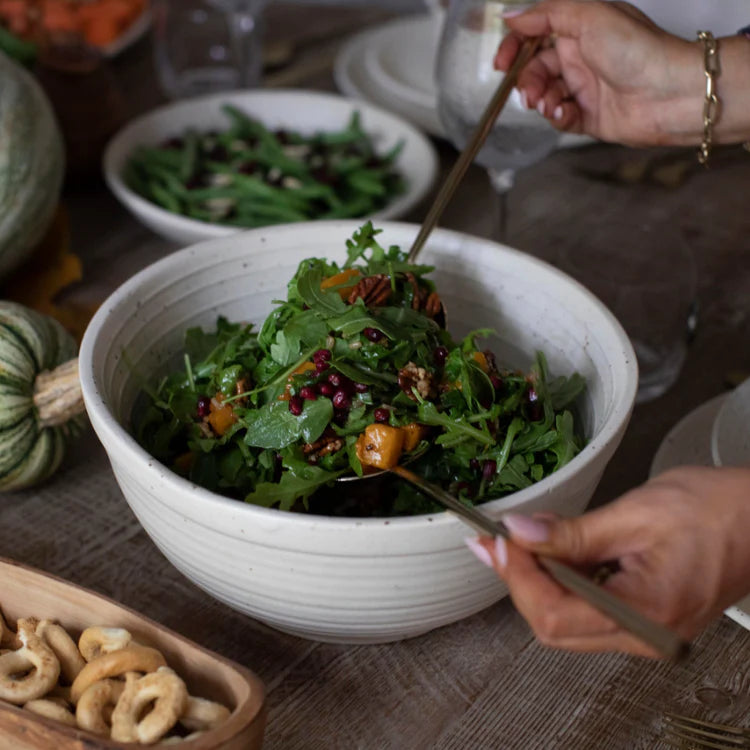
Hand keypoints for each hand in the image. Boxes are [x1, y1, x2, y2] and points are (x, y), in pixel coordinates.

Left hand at [467, 466, 749, 656]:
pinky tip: (550, 552)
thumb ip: (572, 531)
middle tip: (499, 540)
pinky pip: (587, 612)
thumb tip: (519, 532)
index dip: (517, 577)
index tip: (499, 541)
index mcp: (646, 612)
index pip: (556, 615)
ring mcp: (645, 635)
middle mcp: (646, 637)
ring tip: (520, 541)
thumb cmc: (716, 510)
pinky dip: (560, 583)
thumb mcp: (635, 512)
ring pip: (566, 623)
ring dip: (536, 581)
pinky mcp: (644, 622)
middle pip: (554, 628)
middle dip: (519, 581)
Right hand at [494, 0, 702, 146]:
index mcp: (579, 29)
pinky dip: (556, 117)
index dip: (514, 48)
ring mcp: (583, 88)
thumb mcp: (589, 16)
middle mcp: (580, 58)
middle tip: (529, 93)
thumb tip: (511, 15)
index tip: (501, 63)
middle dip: (527, 81)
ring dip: (541, 100)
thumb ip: (547, 14)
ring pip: (544, 95)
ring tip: (550, 105)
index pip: (534, 36)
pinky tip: (564, 114)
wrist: (668, 93)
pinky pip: (559, 118)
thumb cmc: (638, 49)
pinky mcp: (588, 116)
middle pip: (535, 69)